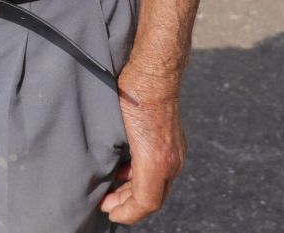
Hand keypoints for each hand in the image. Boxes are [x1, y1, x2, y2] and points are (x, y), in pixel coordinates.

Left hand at [99, 75, 185, 223]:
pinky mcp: (175, 142)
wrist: (154, 71)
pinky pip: (160, 169)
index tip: (109, 213)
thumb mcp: (117, 130)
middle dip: (128, 204)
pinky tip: (124, 168)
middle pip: (153, 197)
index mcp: (157, 162)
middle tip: (106, 203)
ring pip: (158, 184)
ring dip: (135, 190)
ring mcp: (176, 152)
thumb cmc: (132, 95)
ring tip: (113, 188)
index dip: (127, 213)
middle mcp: (172, 161)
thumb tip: (108, 179)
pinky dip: (142, 175)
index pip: (146, 203)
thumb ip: (118, 161)